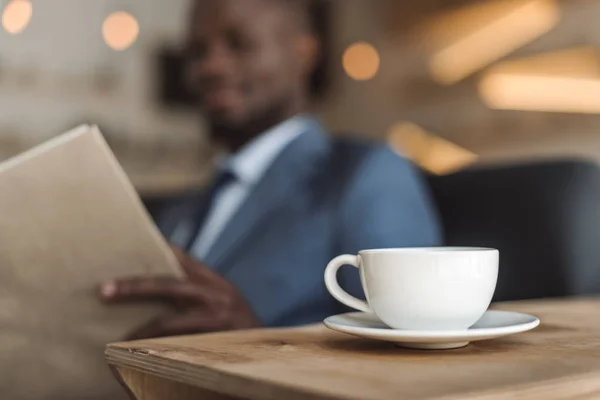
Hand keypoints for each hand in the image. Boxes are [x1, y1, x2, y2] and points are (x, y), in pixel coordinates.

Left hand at [100, 246, 260, 339]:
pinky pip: (178, 345)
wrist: (268, 351)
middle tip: (103, 290)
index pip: (179, 258)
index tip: (126, 241)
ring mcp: (217, 317)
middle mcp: (215, 293)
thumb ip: (195, 290)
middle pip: (168, 284)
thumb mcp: (222, 299)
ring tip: (116, 337)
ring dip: (141, 327)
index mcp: (212, 280)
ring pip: (170, 320)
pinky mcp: (216, 340)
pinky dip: (157, 348)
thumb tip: (157, 283)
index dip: (153, 249)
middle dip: (134, 287)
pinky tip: (138, 354)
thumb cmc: (236, 325)